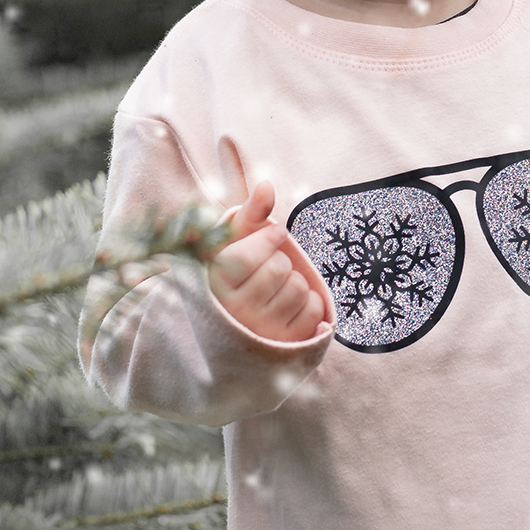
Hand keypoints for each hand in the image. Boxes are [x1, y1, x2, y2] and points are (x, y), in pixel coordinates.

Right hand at [206, 182, 331, 343]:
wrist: (241, 320)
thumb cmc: (238, 270)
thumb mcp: (237, 240)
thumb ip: (252, 212)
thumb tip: (266, 185)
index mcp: (216, 285)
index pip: (248, 257)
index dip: (269, 239)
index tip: (276, 234)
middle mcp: (235, 313)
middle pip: (278, 270)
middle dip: (281, 261)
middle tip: (270, 267)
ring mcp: (260, 332)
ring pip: (298, 289)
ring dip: (295, 281)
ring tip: (278, 287)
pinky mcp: (285, 345)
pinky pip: (314, 310)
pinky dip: (310, 302)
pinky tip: (291, 305)